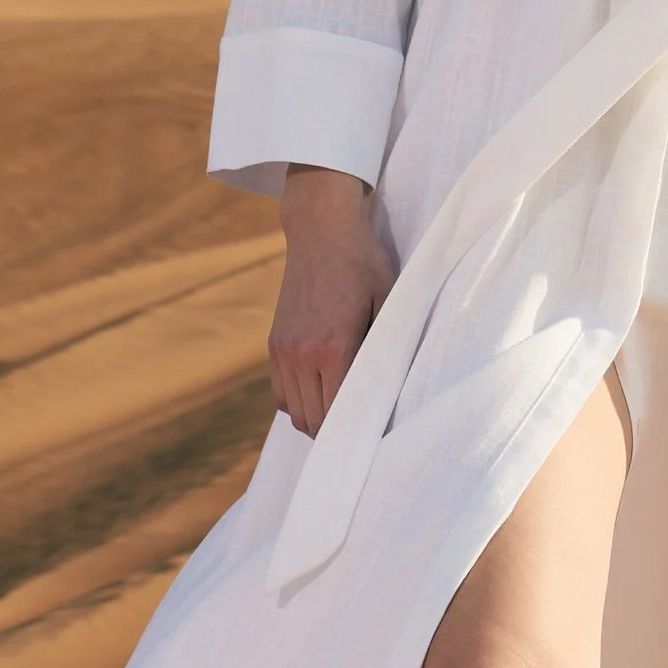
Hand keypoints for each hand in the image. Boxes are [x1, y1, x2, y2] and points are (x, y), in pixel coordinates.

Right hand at [268, 166, 394, 437]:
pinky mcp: (274, 344)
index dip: (355, 432)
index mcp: (334, 348)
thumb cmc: (363, 263)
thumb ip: (385, 346)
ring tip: (343, 418)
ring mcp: (283, 351)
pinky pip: (281, 393)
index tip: (374, 438)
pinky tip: (320, 394)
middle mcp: (302, 355)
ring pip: (294, 412)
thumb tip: (393, 389)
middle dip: (336, 432)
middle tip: (362, 433)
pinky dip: (298, 403)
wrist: (321, 230)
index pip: (338, 413)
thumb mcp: (387, 300)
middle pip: (314, 420)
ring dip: (316, 419)